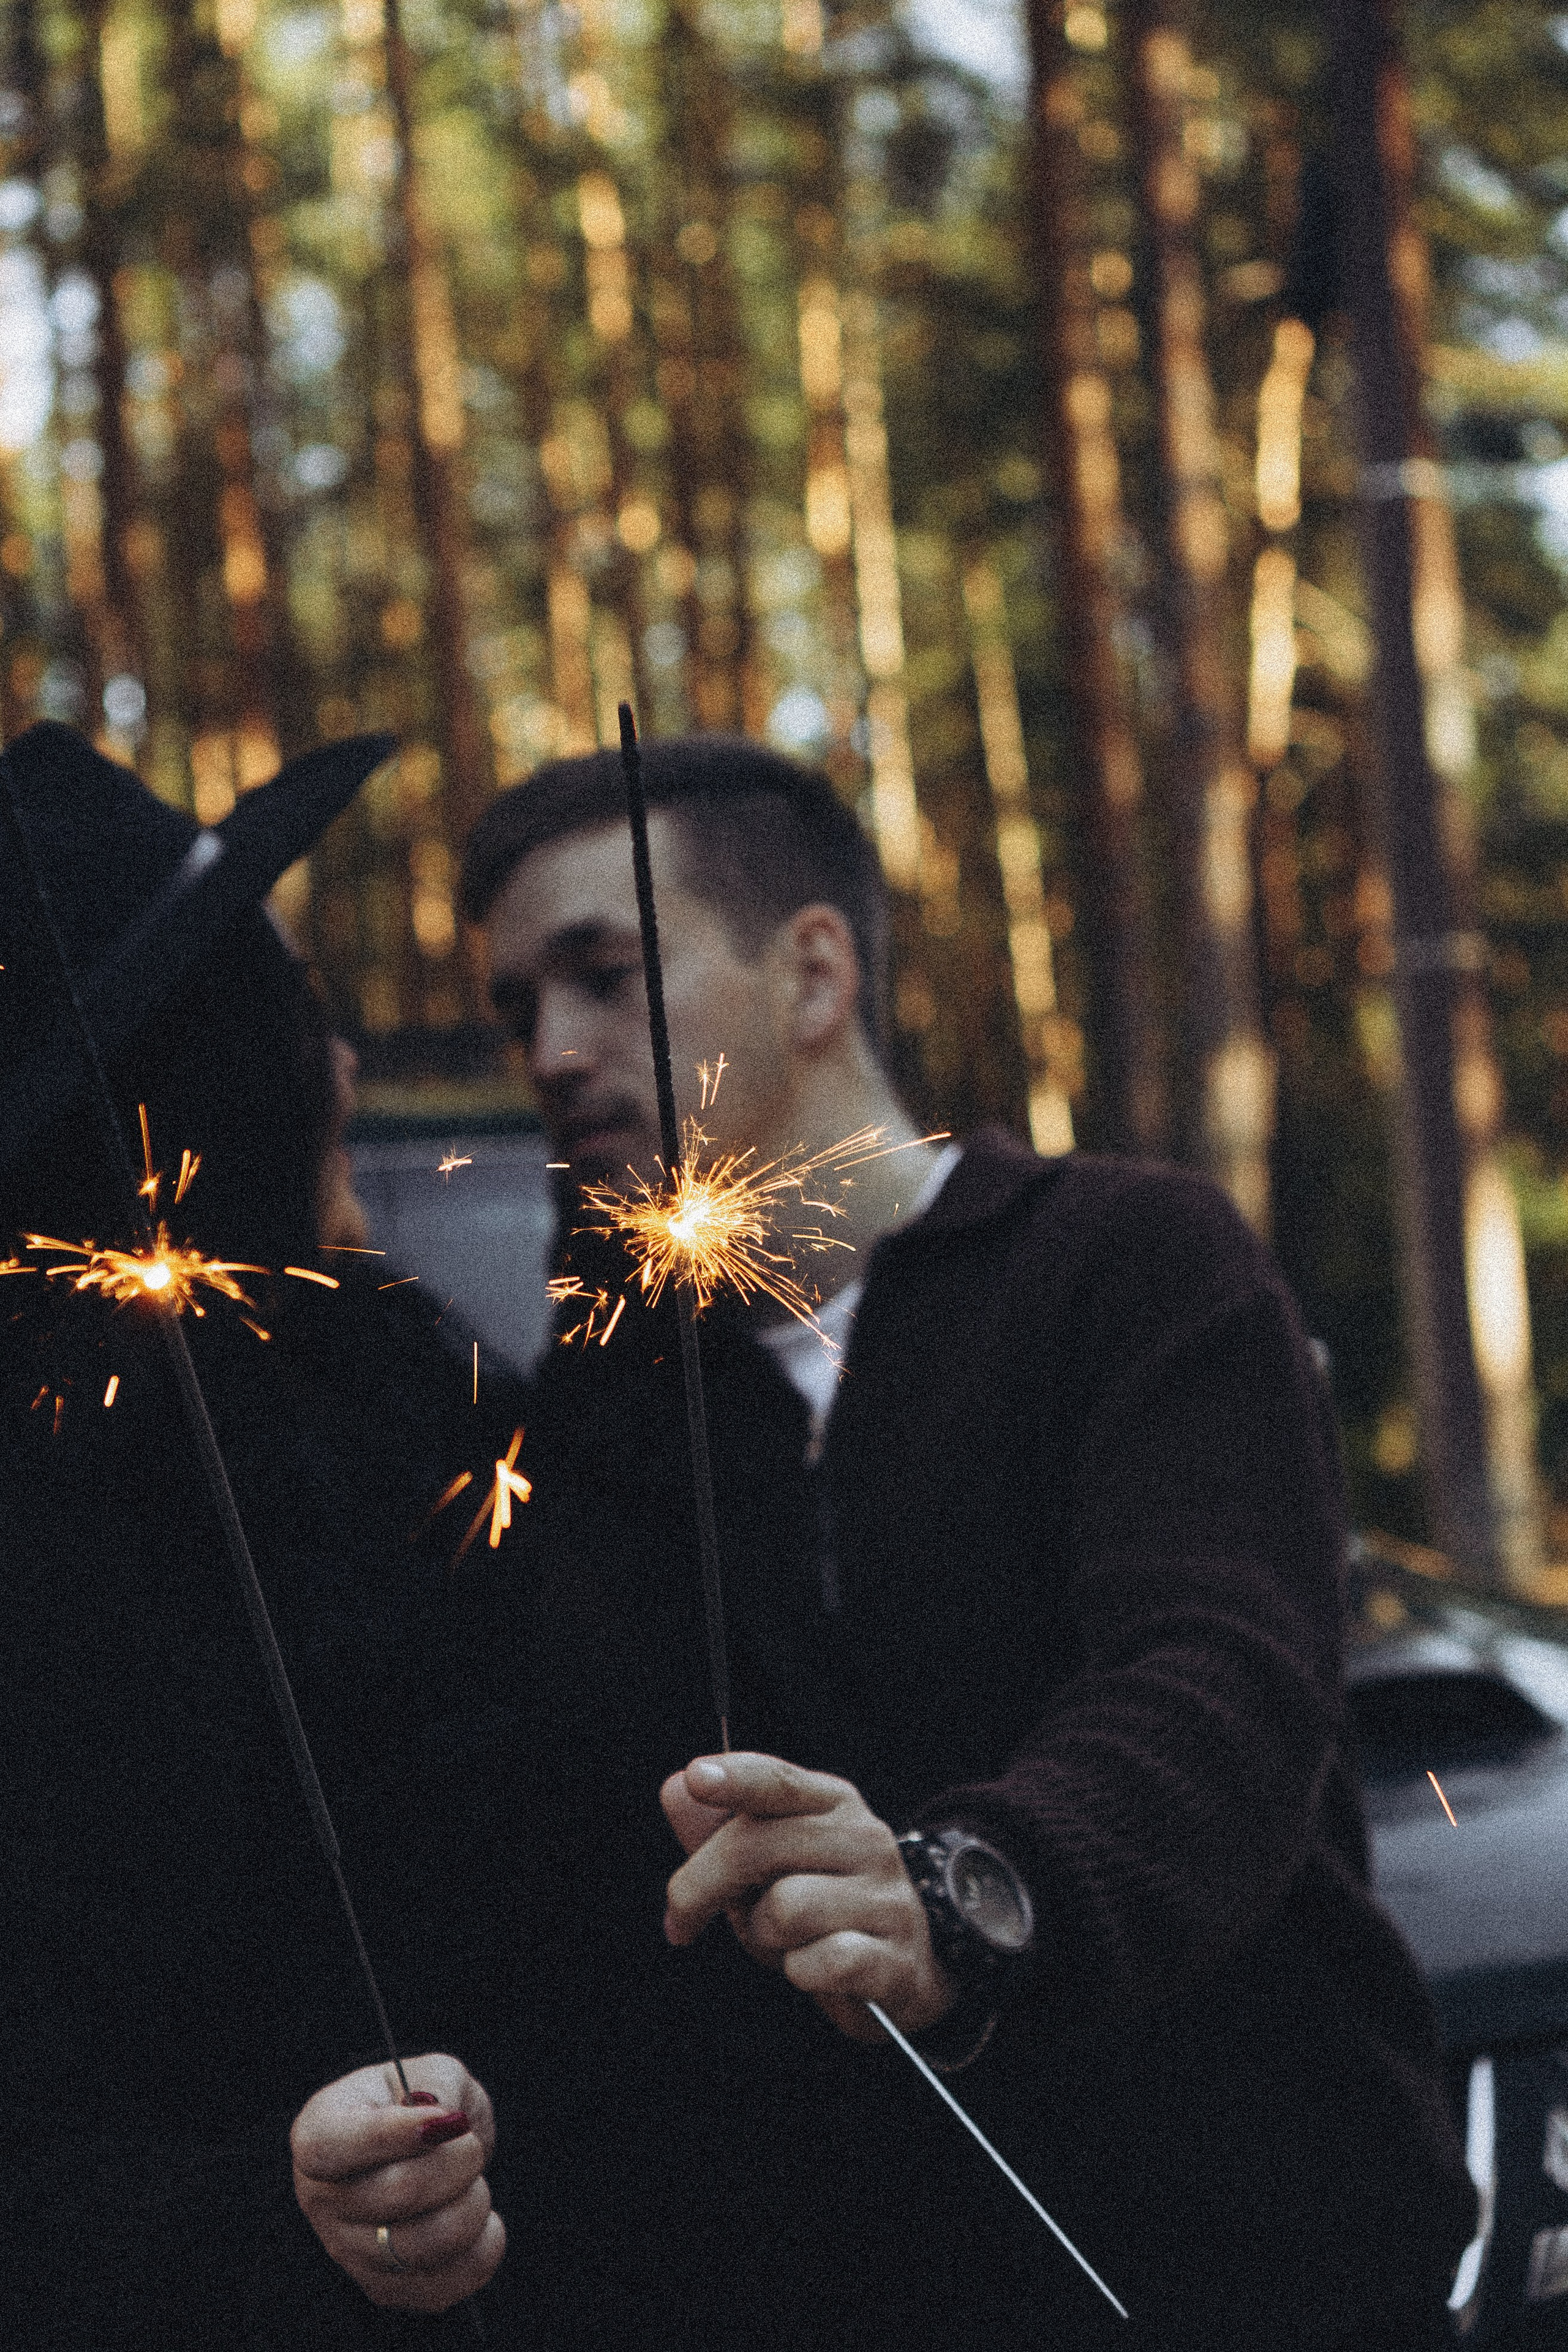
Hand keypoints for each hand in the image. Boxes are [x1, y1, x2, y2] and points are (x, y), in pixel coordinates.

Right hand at [291, 2055, 504, 2311]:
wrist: (420, 2154)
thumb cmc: (419, 2105)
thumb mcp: (430, 2072)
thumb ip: (437, 2085)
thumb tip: (444, 2121)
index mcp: (318, 2133)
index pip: (330, 2148)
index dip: (389, 2135)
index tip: (444, 2120)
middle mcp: (321, 2199)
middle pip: (395, 2193)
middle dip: (457, 2162)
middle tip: (471, 2145)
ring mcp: (348, 2251)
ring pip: (423, 2245)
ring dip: (472, 2207)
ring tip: (474, 2183)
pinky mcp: (384, 2288)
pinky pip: (443, 2285)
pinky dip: (480, 2251)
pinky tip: (482, 2223)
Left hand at [661, 1751, 956, 2043]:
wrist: (906, 1964)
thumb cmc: (823, 1904)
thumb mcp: (769, 1864)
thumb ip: (721, 1828)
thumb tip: (674, 1790)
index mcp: (831, 1803)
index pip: (779, 1781)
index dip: (736, 1778)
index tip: (697, 1778)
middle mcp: (864, 1838)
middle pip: (757, 1847)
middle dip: (701, 1888)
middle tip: (682, 1920)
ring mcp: (884, 1897)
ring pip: (785, 1908)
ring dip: (762, 1936)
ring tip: (780, 1941)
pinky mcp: (893, 1958)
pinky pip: (819, 1962)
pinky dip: (800, 1972)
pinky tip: (814, 1968)